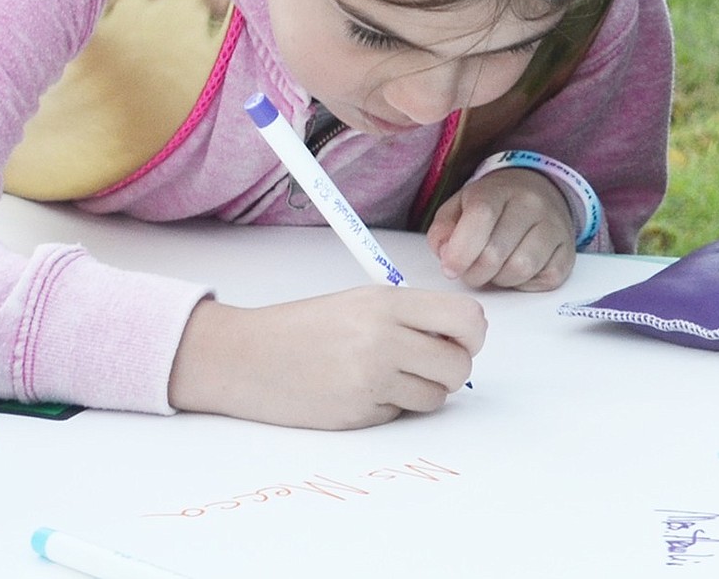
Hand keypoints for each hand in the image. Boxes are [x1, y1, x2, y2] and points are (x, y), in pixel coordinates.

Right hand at [168, 287, 485, 429]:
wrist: (247, 356)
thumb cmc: (302, 327)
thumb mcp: (358, 303)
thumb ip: (409, 315)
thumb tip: (462, 336)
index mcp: (385, 303)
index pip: (466, 318)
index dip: (471, 334)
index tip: (460, 339)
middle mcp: (383, 338)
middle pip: (459, 365)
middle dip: (449, 368)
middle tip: (425, 363)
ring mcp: (372, 379)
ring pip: (436, 397)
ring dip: (420, 392)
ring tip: (386, 376)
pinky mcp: (361, 414)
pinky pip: (402, 416)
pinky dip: (391, 408)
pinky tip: (360, 391)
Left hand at [426, 168, 574, 290]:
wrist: (537, 193)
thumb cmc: (491, 206)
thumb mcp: (458, 206)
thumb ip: (443, 230)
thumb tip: (447, 257)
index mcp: (497, 189)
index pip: (479, 218)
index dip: (460, 251)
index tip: (450, 268)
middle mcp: (530, 204)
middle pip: (496, 253)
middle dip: (474, 273)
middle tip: (469, 272)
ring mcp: (554, 227)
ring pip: (520, 269)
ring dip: (499, 280)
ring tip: (492, 270)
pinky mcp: (568, 252)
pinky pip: (543, 280)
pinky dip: (523, 284)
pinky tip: (515, 270)